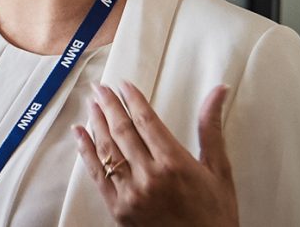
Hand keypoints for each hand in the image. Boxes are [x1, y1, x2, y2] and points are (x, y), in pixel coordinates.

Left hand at [73, 82, 236, 226]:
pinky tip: (80, 133)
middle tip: (100, 87)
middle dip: (109, 105)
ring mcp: (130, 193)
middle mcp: (149, 176)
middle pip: (122, 130)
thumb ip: (211, 129)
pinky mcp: (117, 207)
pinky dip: (86, 150)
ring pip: (107, 149)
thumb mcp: (219, 171)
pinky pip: (96, 173)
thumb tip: (218, 90)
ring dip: (96, 123)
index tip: (124, 85)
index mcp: (175, 163)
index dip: (133, 99)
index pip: (146, 121)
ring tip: (91, 104)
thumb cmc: (215, 213)